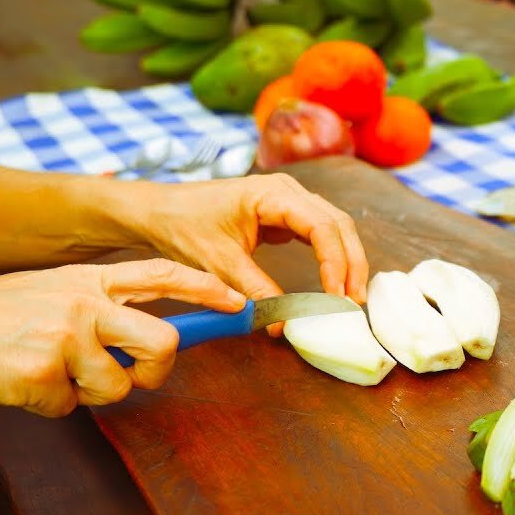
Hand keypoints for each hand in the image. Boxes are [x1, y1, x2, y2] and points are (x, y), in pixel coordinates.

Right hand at [0, 260, 246, 416]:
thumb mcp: (57, 289)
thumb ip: (105, 305)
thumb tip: (154, 338)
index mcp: (93, 279)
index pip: (164, 276)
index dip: (207, 290)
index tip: (238, 304)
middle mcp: (87, 302)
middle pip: (163, 342)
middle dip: (156, 369)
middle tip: (132, 373)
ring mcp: (66, 335)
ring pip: (118, 385)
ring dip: (89, 391)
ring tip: (51, 370)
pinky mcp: (41, 371)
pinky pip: (70, 406)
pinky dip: (49, 403)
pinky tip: (22, 380)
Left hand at [125, 173, 368, 333]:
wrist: (159, 211)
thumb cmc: (184, 226)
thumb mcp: (219, 263)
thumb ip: (254, 290)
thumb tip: (281, 324)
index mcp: (273, 194)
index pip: (322, 227)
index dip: (335, 263)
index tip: (336, 298)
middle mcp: (289, 190)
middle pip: (338, 224)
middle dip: (352, 263)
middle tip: (355, 301)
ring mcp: (290, 199)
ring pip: (335, 227)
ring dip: (347, 260)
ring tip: (350, 295)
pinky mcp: (286, 214)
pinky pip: (321, 232)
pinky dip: (332, 256)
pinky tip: (334, 281)